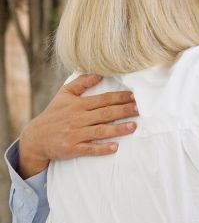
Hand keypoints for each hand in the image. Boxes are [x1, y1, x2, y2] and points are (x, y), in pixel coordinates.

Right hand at [19, 74, 137, 176]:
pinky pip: (90, 149)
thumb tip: (98, 73)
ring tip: (133, 127)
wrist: (36, 138)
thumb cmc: (54, 114)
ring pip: (100, 131)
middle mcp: (77, 118)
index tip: (135, 97)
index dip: (119, 98)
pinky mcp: (72, 148)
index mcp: (78, 105)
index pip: (103, 100)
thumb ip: (81, 83)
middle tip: (140, 110)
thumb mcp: (64, 95)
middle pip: (105, 114)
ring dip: (118, 129)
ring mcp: (75, 134)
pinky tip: (115, 147)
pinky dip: (102, 148)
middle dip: (123, 111)